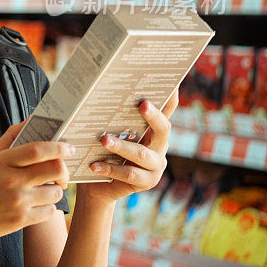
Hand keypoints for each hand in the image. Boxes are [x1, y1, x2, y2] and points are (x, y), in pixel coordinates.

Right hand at [0, 121, 73, 247]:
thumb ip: (9, 138)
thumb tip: (29, 120)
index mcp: (2, 162)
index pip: (37, 149)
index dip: (58, 147)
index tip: (68, 147)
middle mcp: (11, 180)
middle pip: (54, 169)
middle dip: (64, 171)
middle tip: (62, 174)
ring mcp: (17, 201)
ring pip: (55, 192)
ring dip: (55, 191)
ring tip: (43, 192)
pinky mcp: (20, 221)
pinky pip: (49, 212)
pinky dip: (47, 208)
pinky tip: (35, 206)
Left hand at [79, 91, 177, 205]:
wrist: (97, 186)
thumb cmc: (102, 152)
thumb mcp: (109, 133)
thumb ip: (111, 118)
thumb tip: (101, 92)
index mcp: (152, 130)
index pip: (166, 110)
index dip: (171, 97)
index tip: (174, 83)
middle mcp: (159, 145)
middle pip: (163, 129)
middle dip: (153, 116)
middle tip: (142, 104)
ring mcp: (156, 165)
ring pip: (141, 154)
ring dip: (121, 146)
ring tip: (103, 140)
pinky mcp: (147, 182)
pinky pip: (128, 174)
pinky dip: (109, 168)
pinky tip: (94, 165)